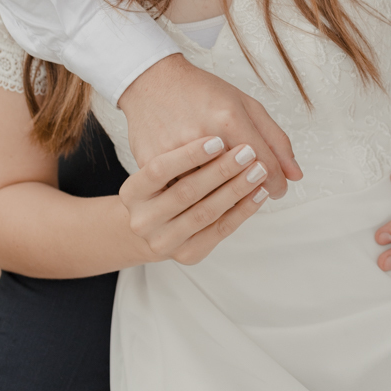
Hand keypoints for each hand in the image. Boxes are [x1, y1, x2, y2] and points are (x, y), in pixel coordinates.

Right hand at [118, 54, 302, 198]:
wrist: (151, 81)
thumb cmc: (203, 92)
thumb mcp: (245, 104)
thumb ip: (275, 139)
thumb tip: (295, 175)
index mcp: (229, 118)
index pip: (263, 166)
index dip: (276, 184)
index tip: (277, 189)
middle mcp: (202, 136)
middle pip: (237, 184)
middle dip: (251, 192)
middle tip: (254, 190)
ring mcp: (174, 152)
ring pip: (207, 196)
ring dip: (222, 200)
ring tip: (227, 191)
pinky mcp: (151, 164)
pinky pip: (178, 195)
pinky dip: (193, 198)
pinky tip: (200, 190)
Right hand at [120, 135, 269, 263]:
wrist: (151, 222)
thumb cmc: (166, 180)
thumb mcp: (163, 158)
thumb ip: (186, 143)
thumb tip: (221, 135)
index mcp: (132, 192)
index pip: (159, 169)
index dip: (189, 155)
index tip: (217, 140)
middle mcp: (143, 220)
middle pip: (186, 192)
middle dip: (221, 171)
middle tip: (247, 152)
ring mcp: (163, 241)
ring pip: (205, 213)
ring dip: (236, 190)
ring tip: (259, 171)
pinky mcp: (187, 255)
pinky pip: (219, 231)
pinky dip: (242, 210)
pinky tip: (258, 193)